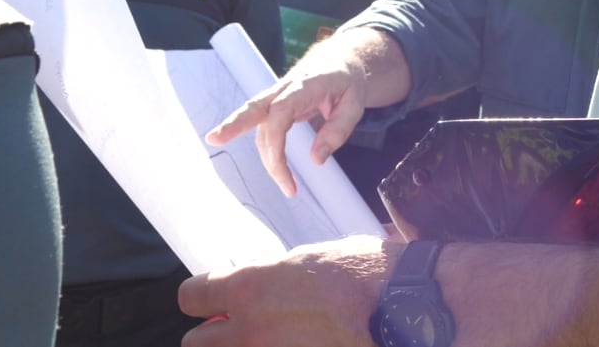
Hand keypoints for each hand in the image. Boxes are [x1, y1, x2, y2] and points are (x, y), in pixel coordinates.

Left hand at [179, 235, 400, 346]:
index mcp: (249, 288)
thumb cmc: (366, 275)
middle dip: (213, 335)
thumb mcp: (309, 260)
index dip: (203, 296)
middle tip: (238, 327)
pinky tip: (297, 345)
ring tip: (268, 340)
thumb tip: (258, 286)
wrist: (407, 309)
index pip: (190, 297)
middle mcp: (250, 330)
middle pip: (196, 343)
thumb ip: (272, 278)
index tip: (214, 298)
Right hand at [206, 32, 372, 196]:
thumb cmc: (347, 81)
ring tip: (289, 187)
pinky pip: (265, 130)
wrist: (339, 60)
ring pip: (261, 128)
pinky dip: (268, 151)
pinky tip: (277, 170)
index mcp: (305, 85)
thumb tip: (316, 159)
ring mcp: (277, 98)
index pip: (281, 110)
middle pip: (254, 107)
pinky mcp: (276, 107)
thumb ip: (337, 130)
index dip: (275, 137)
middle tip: (213, 139)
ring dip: (268, 159)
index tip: (278, 164)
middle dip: (233, 124)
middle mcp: (285, 90)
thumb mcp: (355, 104)